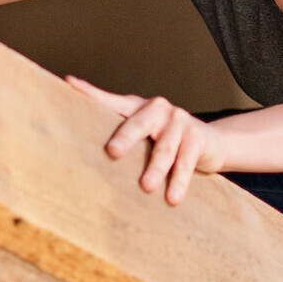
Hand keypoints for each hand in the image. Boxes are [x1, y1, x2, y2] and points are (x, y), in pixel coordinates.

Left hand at [65, 76, 228, 205]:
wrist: (212, 142)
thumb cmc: (167, 140)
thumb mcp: (144, 134)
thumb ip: (120, 136)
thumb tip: (80, 148)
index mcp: (138, 107)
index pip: (111, 100)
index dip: (90, 92)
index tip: (70, 84)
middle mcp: (158, 109)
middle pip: (138, 124)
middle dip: (125, 137)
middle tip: (113, 152)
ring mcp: (179, 121)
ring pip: (164, 148)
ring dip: (156, 169)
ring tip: (147, 187)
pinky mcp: (197, 137)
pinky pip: (186, 162)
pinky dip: (179, 181)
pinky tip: (173, 197)